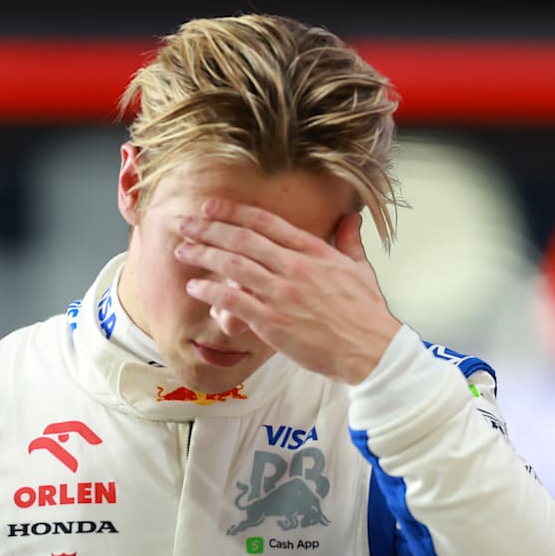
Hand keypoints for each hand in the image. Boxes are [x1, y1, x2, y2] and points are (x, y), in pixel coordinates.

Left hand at [174, 198, 401, 384]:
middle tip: (185, 223)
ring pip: (234, 266)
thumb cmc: (366, 314)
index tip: (212, 206)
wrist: (372, 350)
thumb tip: (351, 217)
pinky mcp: (274, 322)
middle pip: (242, 239)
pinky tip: (195, 286)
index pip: (266, 222)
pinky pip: (234, 301)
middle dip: (209, 228)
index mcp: (314, 251)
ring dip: (203, 255)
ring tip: (182, 250)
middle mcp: (295, 266)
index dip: (234, 211)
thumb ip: (349, 241)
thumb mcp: (361, 269)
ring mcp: (283, 293)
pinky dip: (211, 291)